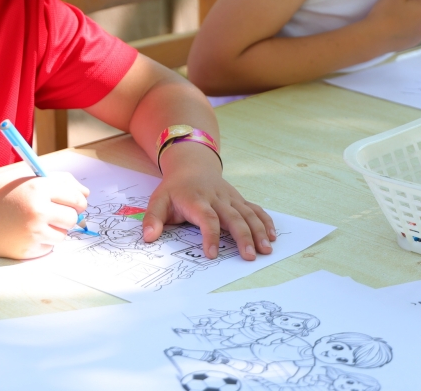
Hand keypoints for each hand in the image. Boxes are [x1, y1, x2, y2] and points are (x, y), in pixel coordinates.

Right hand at [0, 171, 88, 258]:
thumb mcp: (25, 178)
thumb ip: (58, 181)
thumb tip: (86, 194)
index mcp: (38, 187)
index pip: (76, 197)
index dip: (77, 201)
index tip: (71, 203)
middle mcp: (38, 210)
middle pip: (73, 218)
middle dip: (66, 216)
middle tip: (50, 213)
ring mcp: (32, 233)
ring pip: (62, 235)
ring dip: (54, 230)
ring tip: (32, 222)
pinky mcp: (26, 250)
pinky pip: (48, 248)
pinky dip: (41, 242)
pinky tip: (23, 233)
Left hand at [142, 142, 275, 260]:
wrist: (192, 165)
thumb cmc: (175, 189)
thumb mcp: (158, 200)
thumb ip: (153, 219)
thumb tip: (148, 238)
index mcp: (196, 200)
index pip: (207, 218)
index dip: (211, 236)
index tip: (212, 254)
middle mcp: (217, 198)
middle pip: (233, 217)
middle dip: (243, 237)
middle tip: (249, 257)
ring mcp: (230, 198)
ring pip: (248, 214)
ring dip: (258, 232)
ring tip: (265, 250)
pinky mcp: (239, 200)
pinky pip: (255, 210)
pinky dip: (265, 222)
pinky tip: (272, 236)